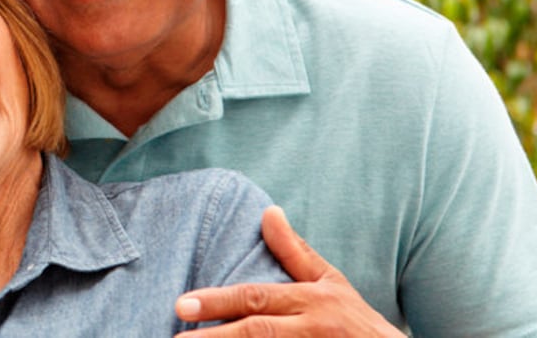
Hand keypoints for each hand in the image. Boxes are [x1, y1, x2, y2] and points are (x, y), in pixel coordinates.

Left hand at [174, 206, 403, 336]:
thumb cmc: (355, 320)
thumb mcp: (329, 282)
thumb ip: (294, 252)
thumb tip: (267, 211)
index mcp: (312, 300)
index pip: (257, 298)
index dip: (217, 301)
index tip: (181, 305)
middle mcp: (313, 328)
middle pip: (257, 332)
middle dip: (214, 337)